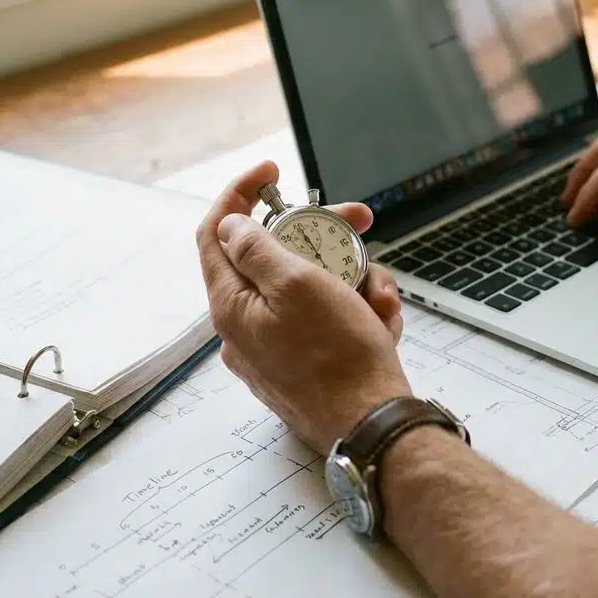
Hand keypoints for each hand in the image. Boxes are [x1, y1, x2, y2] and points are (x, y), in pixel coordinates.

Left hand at [196, 161, 411, 452]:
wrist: (373, 425)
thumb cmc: (339, 359)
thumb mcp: (298, 285)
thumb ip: (256, 249)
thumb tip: (229, 225)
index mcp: (232, 305)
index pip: (216, 233)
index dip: (239, 194)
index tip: (272, 171)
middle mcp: (245, 328)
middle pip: (274, 258)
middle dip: (322, 237)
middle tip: (358, 222)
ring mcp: (274, 348)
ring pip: (310, 288)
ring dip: (350, 279)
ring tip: (380, 295)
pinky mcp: (304, 365)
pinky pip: (325, 320)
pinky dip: (355, 311)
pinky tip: (381, 322)